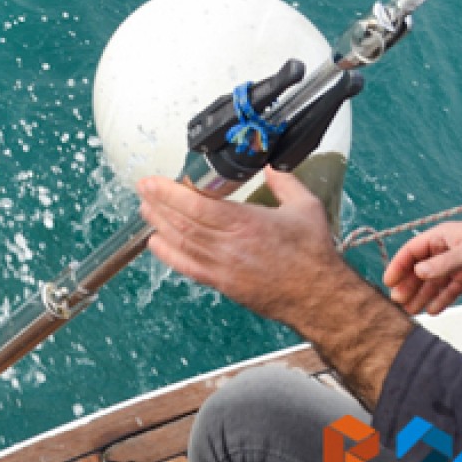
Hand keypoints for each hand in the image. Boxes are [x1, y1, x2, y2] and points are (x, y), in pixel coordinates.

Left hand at [137, 167, 358, 327]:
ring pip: (180, 243)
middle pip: (181, 223)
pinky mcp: (221, 283)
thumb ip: (284, 182)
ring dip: (158, 225)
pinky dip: (167, 254)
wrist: (319, 296)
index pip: (196, 205)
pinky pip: (187, 267)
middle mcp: (228, 245)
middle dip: (157, 204)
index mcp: (245, 224)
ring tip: (145, 210)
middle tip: (143, 190)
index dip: (168, 193)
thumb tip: (270, 165)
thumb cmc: (313, 254)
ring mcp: (222, 266)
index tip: (151, 182)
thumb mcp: (305, 207)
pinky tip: (155, 243)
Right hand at [382, 219, 461, 315]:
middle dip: (409, 285)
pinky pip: (450, 289)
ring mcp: (457, 264)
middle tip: (399, 301)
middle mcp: (445, 250)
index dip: (398, 266)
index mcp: (440, 237)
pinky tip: (433, 310)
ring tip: (412, 310)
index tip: (389, 282)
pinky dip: (442, 299)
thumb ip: (442, 264)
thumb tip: (418, 272)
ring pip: (434, 282)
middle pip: (420, 269)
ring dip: (423, 295)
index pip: (411, 252)